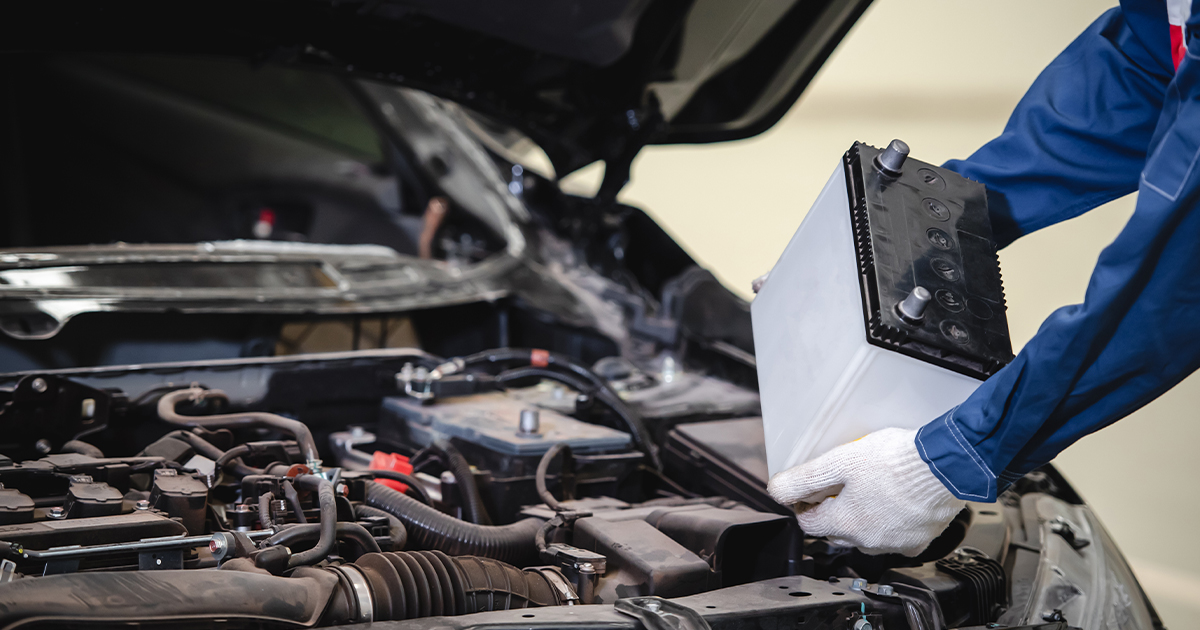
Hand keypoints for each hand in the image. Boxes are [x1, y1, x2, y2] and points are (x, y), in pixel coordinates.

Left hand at [766, 428, 965, 555]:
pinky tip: (893, 502)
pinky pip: (894, 537)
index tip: (809, 491)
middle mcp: (868, 541)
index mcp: (845, 523)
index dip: (803, 504)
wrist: (946, 466)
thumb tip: (777, 490)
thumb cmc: (897, 461)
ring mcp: (895, 544)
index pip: (808, 524)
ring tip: (867, 489)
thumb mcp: (840, 461)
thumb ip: (805, 478)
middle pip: (835, 531)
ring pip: (865, 537)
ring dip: (860, 518)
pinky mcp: (918, 540)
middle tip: (839, 485)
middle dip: (831, 511)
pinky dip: (889, 523)